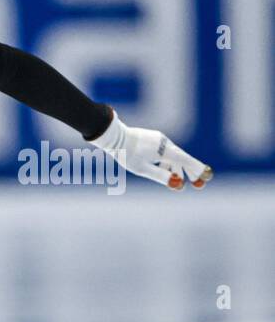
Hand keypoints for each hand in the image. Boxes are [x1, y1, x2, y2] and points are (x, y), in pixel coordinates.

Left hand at [90, 112, 211, 189]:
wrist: (114, 136)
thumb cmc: (127, 154)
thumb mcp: (143, 169)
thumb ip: (161, 176)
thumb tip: (178, 184)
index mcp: (165, 150)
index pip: (186, 160)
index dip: (197, 169)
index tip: (207, 177)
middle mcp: (165, 142)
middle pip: (182, 158)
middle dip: (190, 171)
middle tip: (198, 182)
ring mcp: (159, 139)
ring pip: (173, 154)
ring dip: (177, 167)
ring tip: (179, 179)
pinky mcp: (153, 138)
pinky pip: (165, 151)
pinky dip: (168, 160)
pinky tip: (164, 167)